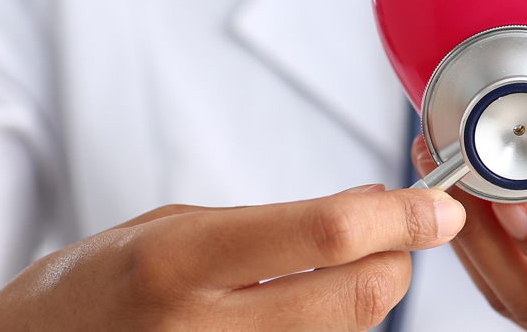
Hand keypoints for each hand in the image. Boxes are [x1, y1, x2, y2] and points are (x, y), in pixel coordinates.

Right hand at [0, 185, 464, 331]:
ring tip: (329, 274)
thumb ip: (270, 223)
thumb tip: (371, 210)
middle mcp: (199, 324)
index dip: (399, 219)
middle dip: (396, 262)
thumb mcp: (169, 226)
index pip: (324, 235)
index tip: (438, 207)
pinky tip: (299, 310)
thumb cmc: (88, 287)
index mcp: (179, 259)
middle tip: (399, 238)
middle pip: (356, 300)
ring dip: (362, 300)